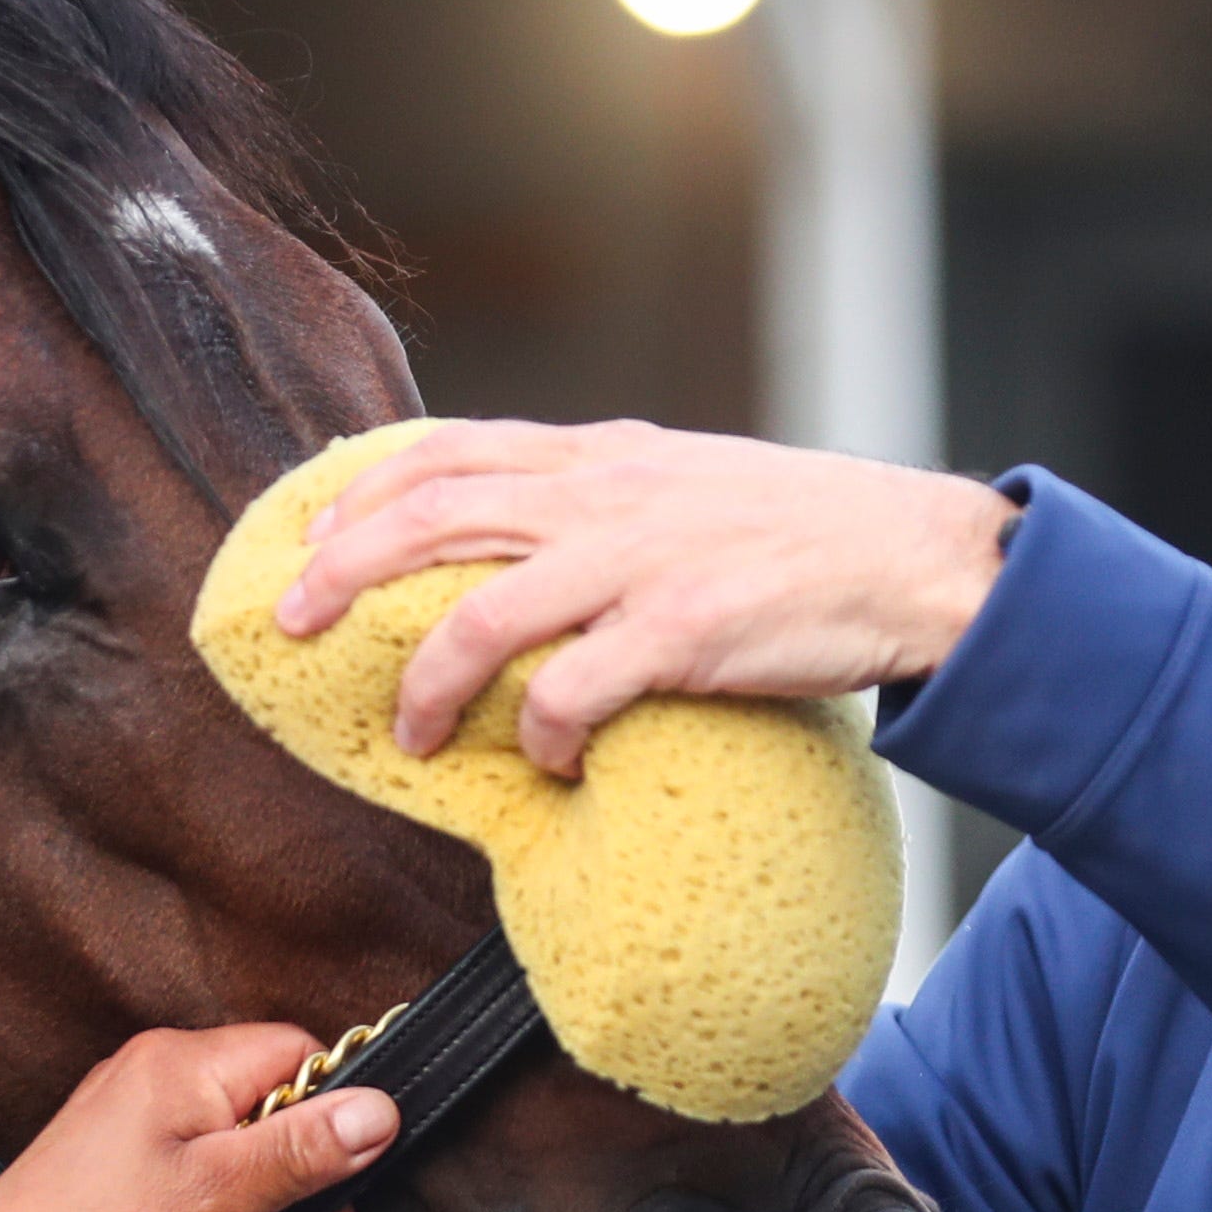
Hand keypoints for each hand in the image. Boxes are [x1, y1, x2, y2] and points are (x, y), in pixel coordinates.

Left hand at [0, 1024, 393, 1211]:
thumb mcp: (216, 1200)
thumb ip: (301, 1152)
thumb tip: (378, 1108)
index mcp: (183, 1067)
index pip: (300, 1059)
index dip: (337, 1125)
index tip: (349, 1193)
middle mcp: (160, 1085)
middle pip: (279, 1127)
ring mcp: (140, 1134)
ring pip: (246, 1173)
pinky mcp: (126, 1180)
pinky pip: (205, 1198)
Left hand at [276, 419, 1017, 774]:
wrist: (919, 558)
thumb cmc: (807, 532)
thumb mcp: (687, 481)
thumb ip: (604, 496)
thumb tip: (520, 532)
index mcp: (604, 454)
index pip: (447, 450)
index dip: (359, 494)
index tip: (307, 540)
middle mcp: (607, 494)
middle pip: (428, 516)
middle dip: (339, 575)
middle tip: (291, 629)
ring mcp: (642, 561)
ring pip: (478, 616)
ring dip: (425, 685)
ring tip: (409, 732)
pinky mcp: (683, 633)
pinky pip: (572, 694)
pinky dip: (542, 737)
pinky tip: (551, 761)